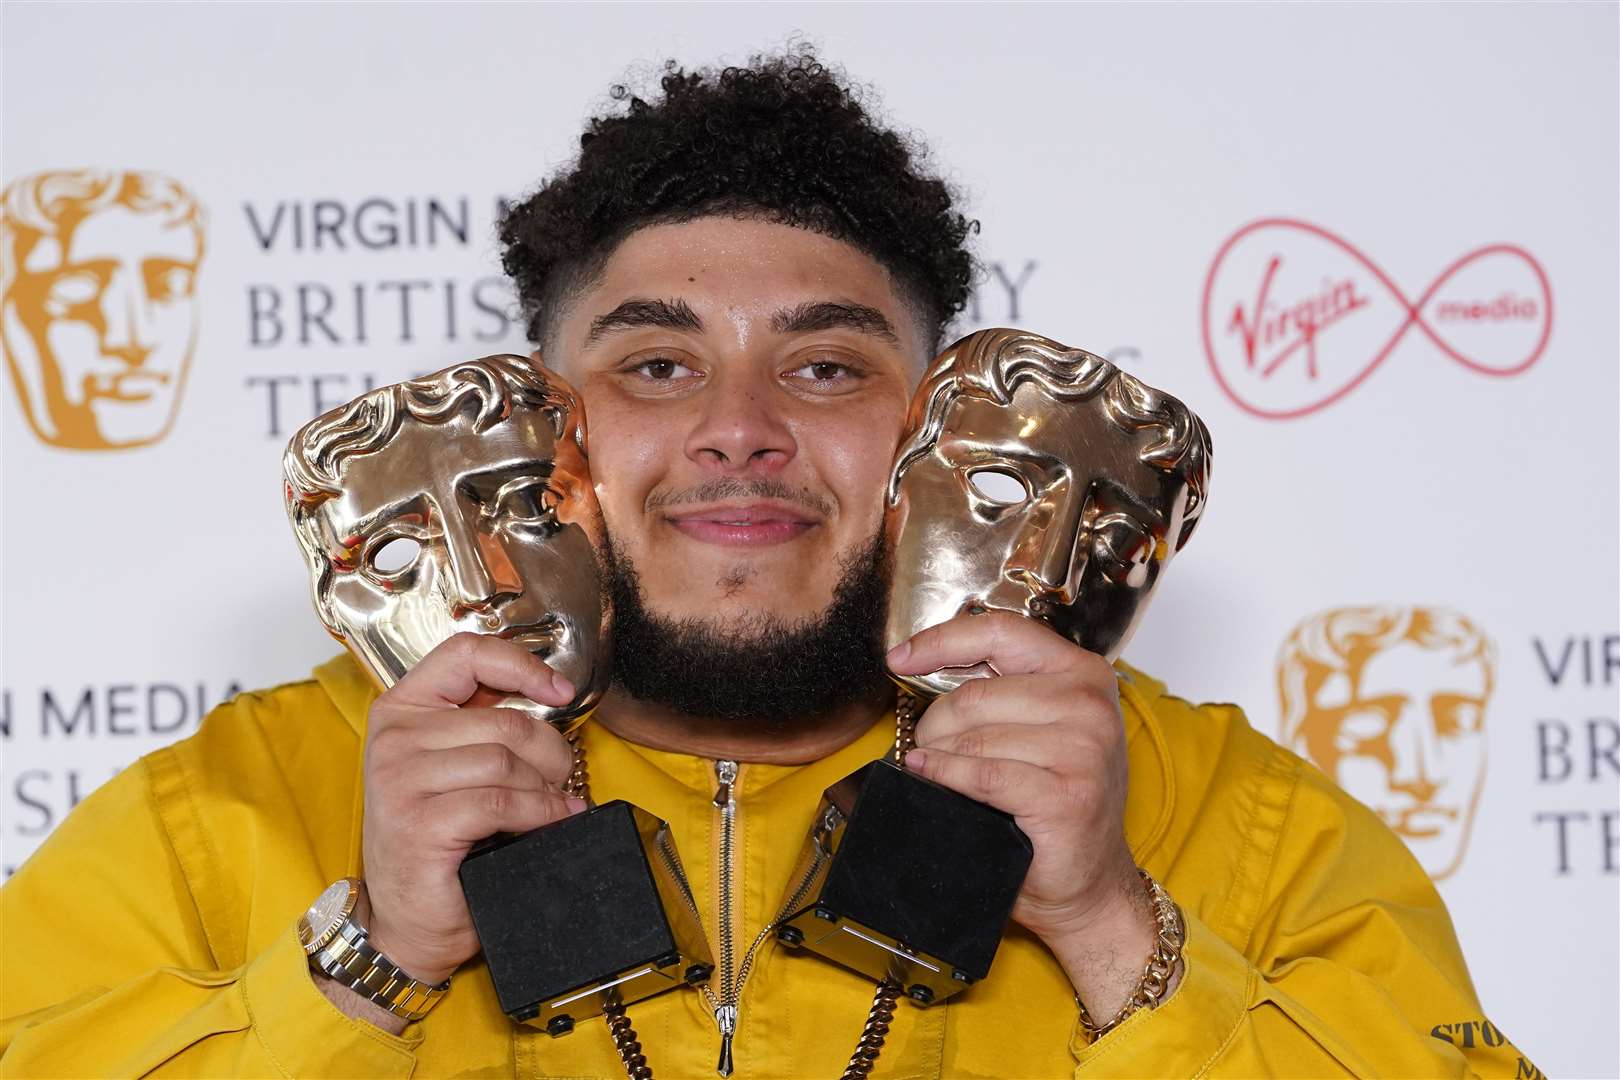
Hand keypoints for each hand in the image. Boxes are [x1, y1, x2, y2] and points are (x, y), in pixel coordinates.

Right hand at [360, 633, 582, 986]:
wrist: (410, 920)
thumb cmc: (441, 842)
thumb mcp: (457, 767)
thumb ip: (485, 726)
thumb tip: (553, 701)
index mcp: (403, 709)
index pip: (466, 653)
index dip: (522, 665)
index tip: (560, 692)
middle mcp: (394, 737)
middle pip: (503, 720)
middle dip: (550, 753)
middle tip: (559, 781)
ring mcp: (399, 779)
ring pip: (505, 759)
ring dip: (545, 787)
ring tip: (552, 806)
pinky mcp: (417, 822)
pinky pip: (501, 801)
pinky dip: (539, 812)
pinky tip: (551, 822)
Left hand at [887, 611, 1156, 1013]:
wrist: (1086, 882)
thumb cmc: (1051, 802)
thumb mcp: (1036, 728)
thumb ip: (999, 691)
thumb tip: (917, 665)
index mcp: (1082, 672)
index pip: (999, 632)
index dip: (940, 641)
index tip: (899, 658)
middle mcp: (1090, 703)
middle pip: (975, 694)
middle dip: (935, 725)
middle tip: (926, 750)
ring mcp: (1085, 749)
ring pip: (974, 736)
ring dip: (938, 757)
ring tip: (935, 773)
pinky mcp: (1067, 795)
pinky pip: (981, 775)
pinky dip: (945, 777)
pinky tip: (930, 779)